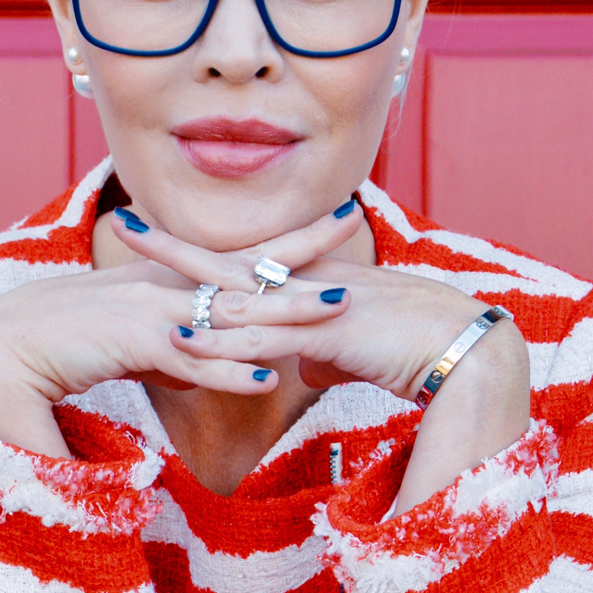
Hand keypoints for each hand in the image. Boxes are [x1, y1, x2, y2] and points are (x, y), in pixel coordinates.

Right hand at [0, 201, 363, 452]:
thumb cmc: (52, 356)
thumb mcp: (121, 354)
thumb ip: (163, 356)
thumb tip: (194, 368)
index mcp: (157, 288)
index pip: (232, 261)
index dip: (281, 245)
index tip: (329, 224)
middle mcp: (157, 289)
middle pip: (241, 268)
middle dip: (299, 249)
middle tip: (352, 218)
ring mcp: (145, 313)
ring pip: (229, 311)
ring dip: (284, 309)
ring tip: (337, 304)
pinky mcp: (128, 344)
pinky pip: (188, 358)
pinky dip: (226, 370)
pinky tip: (265, 378)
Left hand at [126, 216, 531, 509]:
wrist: (467, 350)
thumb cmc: (420, 351)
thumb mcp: (360, 355)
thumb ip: (326, 357)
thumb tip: (304, 370)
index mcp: (316, 284)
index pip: (248, 263)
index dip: (204, 253)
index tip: (162, 238)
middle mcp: (311, 284)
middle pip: (230, 262)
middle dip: (175, 247)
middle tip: (125, 222)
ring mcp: (317, 306)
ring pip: (238, 297)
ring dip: (184, 293)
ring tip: (133, 287)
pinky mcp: (328, 333)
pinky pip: (263, 339)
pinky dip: (221, 343)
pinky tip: (183, 345)